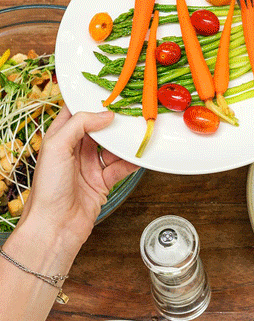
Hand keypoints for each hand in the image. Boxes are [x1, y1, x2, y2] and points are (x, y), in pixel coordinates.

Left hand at [21, 108, 137, 252]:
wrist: (54, 228)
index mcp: (60, 138)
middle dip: (114, 121)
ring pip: (112, 147)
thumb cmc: (47, 189)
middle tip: (131, 110)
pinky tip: (139, 155)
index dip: (90, 102)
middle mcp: (74, 150)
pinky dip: (131, 161)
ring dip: (124, 142)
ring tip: (138, 132)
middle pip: (99, 129)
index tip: (108, 92)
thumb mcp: (57, 146)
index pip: (75, 112)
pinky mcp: (102, 182)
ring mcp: (89, 166)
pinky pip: (120, 167)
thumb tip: (105, 114)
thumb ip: (80, 124)